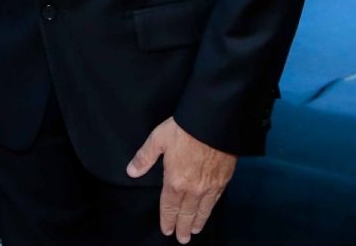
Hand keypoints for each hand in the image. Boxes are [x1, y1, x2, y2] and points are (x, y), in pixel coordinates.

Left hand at [127, 118, 235, 243]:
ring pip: (203, 210)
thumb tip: (132, 171)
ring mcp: (210, 185)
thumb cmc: (184, 128)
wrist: (213, 121)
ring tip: (194, 230)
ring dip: (198, 221)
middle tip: (182, 239)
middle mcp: (194, 188)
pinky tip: (209, 211)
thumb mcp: (157, 139)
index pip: (169, 206)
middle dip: (183, 227)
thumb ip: (145, 157)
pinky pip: (216, 200)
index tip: (166, 229)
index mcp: (176, 181)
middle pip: (187, 213)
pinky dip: (211, 209)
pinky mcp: (224, 179)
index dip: (167, 219)